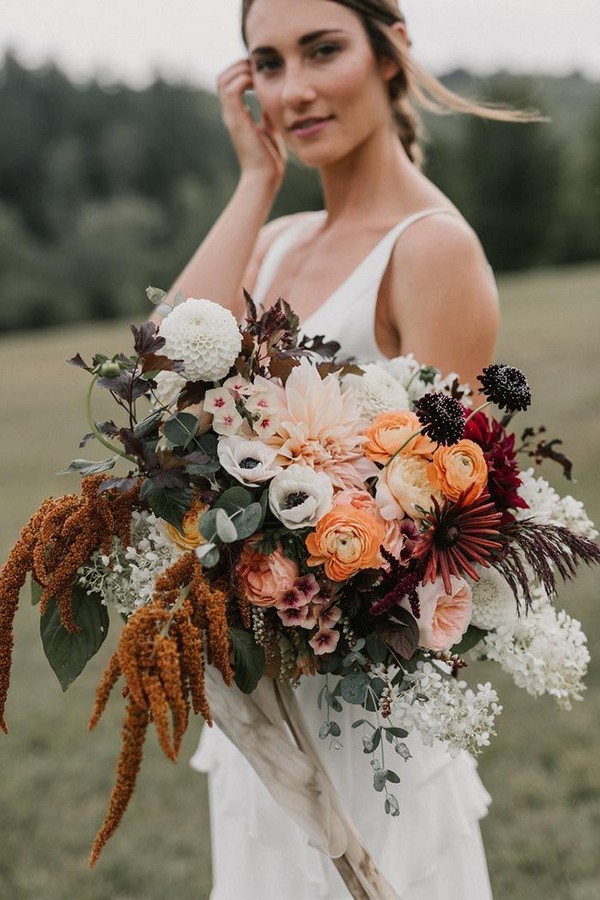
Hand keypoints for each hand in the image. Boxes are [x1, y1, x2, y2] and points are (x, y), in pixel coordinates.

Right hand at [217, 60, 286, 187]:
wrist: (264, 179)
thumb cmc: (269, 160)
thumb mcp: (270, 130)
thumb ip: (268, 113)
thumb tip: (273, 98)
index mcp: (238, 116)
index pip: (231, 83)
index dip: (243, 71)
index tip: (261, 72)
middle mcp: (231, 114)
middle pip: (223, 77)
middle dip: (239, 66)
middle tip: (259, 68)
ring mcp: (231, 117)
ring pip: (224, 80)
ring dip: (240, 70)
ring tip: (257, 74)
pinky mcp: (236, 120)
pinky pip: (232, 90)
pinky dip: (243, 80)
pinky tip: (258, 84)